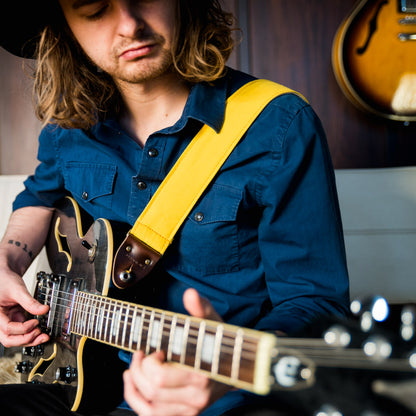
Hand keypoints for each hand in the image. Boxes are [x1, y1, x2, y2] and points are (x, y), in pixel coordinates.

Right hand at [0, 268, 48, 347]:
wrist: (3, 276)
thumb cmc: (5, 281)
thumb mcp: (18, 289)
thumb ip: (30, 302)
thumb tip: (44, 310)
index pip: (8, 328)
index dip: (23, 328)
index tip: (36, 322)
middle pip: (9, 339)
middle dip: (26, 339)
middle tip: (40, 334)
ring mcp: (5, 322)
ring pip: (14, 338)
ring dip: (29, 339)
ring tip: (43, 336)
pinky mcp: (13, 320)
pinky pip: (20, 332)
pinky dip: (30, 333)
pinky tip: (40, 331)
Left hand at [123, 288, 230, 415]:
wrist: (239, 367)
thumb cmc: (222, 343)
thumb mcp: (213, 324)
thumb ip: (201, 308)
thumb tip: (190, 293)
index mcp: (202, 375)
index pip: (159, 378)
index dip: (148, 363)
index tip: (155, 349)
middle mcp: (196, 397)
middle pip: (151, 390)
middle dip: (138, 369)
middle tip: (141, 354)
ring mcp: (191, 409)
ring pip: (149, 406)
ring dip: (134, 384)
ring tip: (134, 367)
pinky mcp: (186, 414)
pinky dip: (136, 401)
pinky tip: (133, 384)